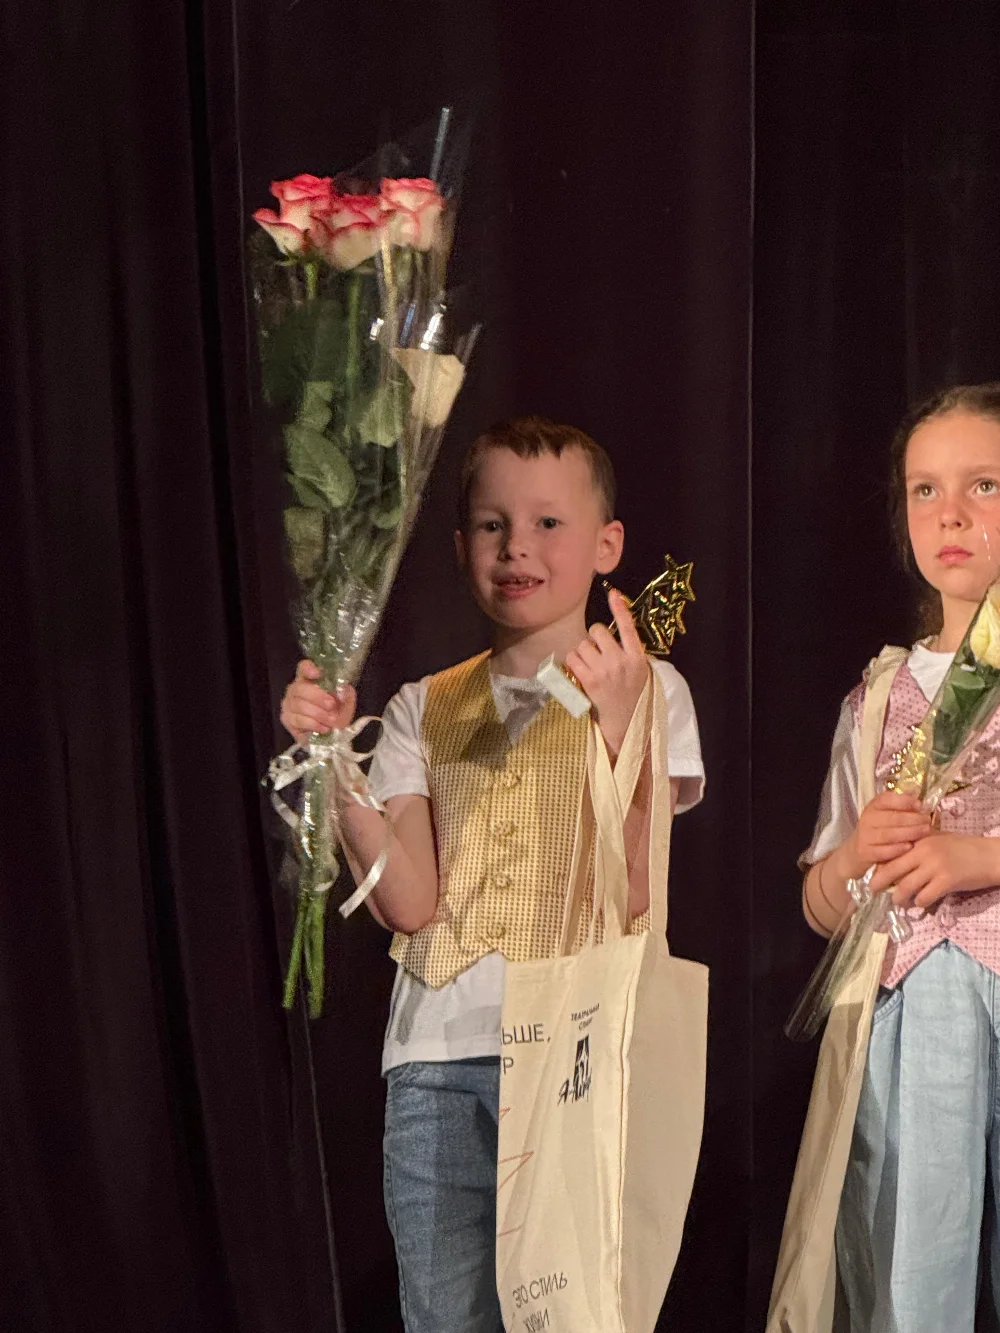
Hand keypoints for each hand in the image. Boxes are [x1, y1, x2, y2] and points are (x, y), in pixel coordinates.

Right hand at [280, 660, 356, 745]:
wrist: (331, 736)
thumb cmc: (336, 714)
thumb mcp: (346, 703)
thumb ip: (346, 694)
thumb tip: (344, 688)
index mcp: (309, 680)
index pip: (303, 667)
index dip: (308, 668)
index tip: (318, 674)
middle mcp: (295, 689)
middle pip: (300, 688)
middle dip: (318, 697)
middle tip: (332, 705)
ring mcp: (289, 704)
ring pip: (300, 705)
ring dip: (318, 714)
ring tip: (331, 720)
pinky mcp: (287, 720)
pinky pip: (298, 720)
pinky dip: (313, 724)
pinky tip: (323, 728)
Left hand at [565, 589, 649, 755]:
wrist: (625, 722)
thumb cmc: (632, 694)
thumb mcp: (640, 670)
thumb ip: (629, 651)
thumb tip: (612, 632)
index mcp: (636, 657)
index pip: (628, 627)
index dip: (620, 609)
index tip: (613, 593)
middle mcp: (621, 661)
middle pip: (598, 632)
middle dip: (594, 638)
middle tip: (598, 652)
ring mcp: (604, 671)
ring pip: (583, 644)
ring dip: (583, 651)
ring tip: (590, 665)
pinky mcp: (589, 681)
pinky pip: (573, 658)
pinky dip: (573, 662)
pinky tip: (580, 671)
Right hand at [849, 791, 931, 873]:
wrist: (860, 848)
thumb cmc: (881, 828)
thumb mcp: (888, 814)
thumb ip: (902, 807)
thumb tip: (919, 797)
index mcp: (874, 806)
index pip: (887, 799)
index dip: (904, 801)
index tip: (920, 805)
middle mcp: (867, 819)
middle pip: (892, 818)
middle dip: (913, 819)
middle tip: (928, 821)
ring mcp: (865, 836)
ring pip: (889, 834)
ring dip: (909, 833)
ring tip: (925, 831)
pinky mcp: (866, 852)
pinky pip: (883, 851)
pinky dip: (898, 849)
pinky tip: (910, 847)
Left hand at [870, 832, 999, 907]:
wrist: (989, 856)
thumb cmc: (963, 848)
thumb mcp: (937, 840)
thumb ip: (918, 846)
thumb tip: (896, 858)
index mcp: (920, 840)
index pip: (892, 852)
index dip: (880, 864)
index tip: (872, 872)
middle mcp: (924, 851)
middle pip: (892, 869)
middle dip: (879, 882)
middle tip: (872, 890)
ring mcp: (935, 867)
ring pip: (906, 887)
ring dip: (899, 898)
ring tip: (898, 901)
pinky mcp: (946, 881)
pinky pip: (924, 897)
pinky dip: (920, 903)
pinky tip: (920, 903)